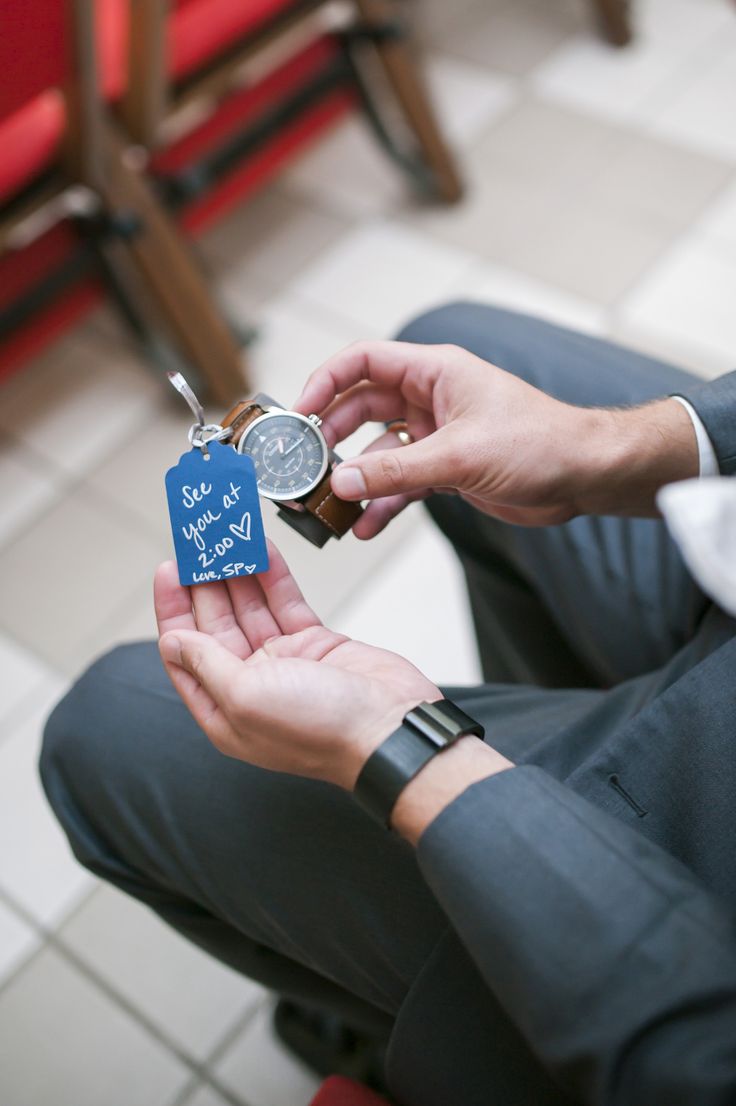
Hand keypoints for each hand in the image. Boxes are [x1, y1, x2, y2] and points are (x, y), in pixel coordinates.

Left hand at [154, 544, 439, 789]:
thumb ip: (206, 665)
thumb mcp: (245, 698)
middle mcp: (250, 685)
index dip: (174, 610)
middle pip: (216, 624)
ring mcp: (284, 663)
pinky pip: (285, 603)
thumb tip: (173, 641)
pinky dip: (273, 576)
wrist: (390, 728)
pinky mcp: (316, 644)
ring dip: (237, 572)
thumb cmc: (320, 728)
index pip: (186, 653)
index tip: (169, 570)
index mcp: (224, 709)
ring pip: (251, 608)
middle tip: (199, 542)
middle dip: (204, 583)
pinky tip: (261, 549)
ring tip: (226, 535)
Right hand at [295, 340, 698, 537]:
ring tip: (330, 505)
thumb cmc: (539, 443)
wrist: (583, 475)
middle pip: (362, 409)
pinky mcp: (446, 469)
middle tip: (305, 466)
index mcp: (435, 372)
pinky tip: (365, 526)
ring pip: (379, 453)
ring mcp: (437, 435)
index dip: (326, 381)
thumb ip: (396, 471)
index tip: (299, 412)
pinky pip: (401, 483)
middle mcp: (430, 399)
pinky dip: (382, 503)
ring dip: (355, 478)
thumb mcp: (460, 456)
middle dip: (332, 438)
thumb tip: (342, 482)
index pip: (364, 361)